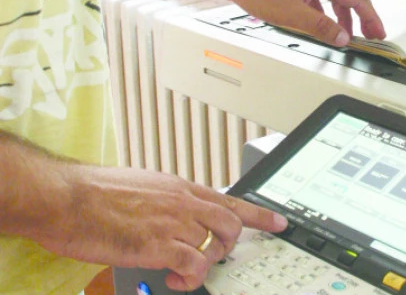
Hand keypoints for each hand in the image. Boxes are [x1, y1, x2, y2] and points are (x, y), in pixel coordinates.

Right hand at [37, 165, 286, 290]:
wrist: (66, 197)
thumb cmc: (94, 193)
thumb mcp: (142, 186)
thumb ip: (166, 200)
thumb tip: (175, 214)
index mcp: (180, 188)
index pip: (231, 200)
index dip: (260, 216)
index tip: (279, 223)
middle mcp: (183, 202)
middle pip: (230, 226)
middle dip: (227, 246)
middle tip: (209, 257)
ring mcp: (174, 223)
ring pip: (216, 246)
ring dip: (205, 264)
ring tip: (182, 270)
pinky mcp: (159, 245)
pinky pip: (194, 266)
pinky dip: (189, 278)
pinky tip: (172, 279)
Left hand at [210, 0, 385, 45]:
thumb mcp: (292, 14)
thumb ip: (320, 27)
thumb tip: (342, 37)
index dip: (370, 17)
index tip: (378, 32)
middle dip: (364, 14)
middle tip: (372, 32)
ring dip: (347, 14)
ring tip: (349, 33)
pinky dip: (330, 11)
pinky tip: (326, 24)